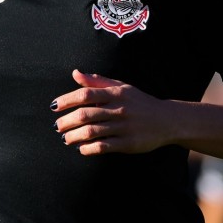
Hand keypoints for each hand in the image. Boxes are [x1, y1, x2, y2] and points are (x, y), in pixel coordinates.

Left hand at [52, 70, 174, 155]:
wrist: (167, 120)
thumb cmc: (140, 102)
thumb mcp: (122, 87)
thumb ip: (97, 82)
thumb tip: (75, 73)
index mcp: (116, 93)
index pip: (86, 95)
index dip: (67, 100)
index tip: (54, 106)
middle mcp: (119, 109)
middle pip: (86, 114)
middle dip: (67, 121)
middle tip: (57, 126)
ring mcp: (124, 127)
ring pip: (92, 132)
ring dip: (74, 136)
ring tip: (65, 139)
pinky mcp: (128, 143)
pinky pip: (103, 146)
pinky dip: (89, 149)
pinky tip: (82, 149)